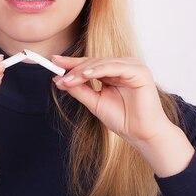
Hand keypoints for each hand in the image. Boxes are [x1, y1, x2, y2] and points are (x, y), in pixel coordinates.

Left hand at [51, 55, 175, 146]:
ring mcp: (132, 66)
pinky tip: (85, 74)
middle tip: (59, 75)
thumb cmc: (123, 119)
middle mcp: (123, 66)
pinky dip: (98, 70)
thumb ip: (80, 90)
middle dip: (74, 68)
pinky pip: (114, 67)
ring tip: (68, 79)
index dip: (71, 62)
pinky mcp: (139, 71)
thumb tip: (60, 80)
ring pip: (101, 63)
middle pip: (93, 61)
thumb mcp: (95, 103)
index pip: (89, 64)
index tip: (53, 62)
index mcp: (113, 71)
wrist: (142, 134)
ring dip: (82, 70)